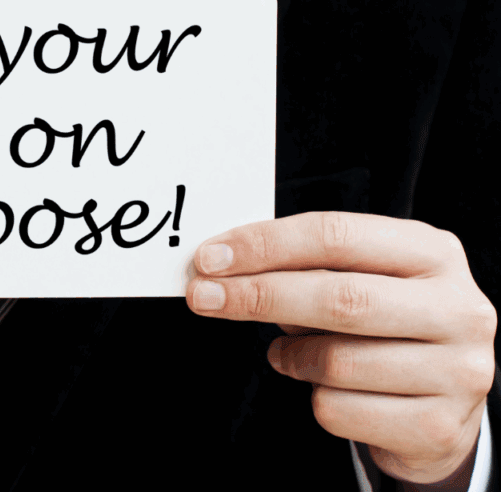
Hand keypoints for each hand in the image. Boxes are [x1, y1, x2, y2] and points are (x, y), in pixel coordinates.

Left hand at [186, 212, 495, 486]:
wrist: (443, 405)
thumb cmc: (385, 328)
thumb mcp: (361, 281)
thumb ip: (305, 268)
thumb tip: (222, 267)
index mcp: (434, 253)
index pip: (337, 235)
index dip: (266, 244)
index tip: (210, 258)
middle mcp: (459, 308)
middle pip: (338, 296)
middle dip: (257, 296)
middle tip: (202, 296)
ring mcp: (458, 370)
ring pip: (335, 361)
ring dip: (290, 357)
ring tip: (287, 353)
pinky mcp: (438, 426)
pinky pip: (340, 411)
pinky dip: (314, 399)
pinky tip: (324, 388)